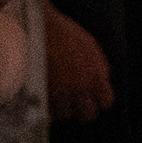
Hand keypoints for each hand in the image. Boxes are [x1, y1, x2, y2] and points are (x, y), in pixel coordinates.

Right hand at [44, 8, 115, 122]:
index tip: (89, 99)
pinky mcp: (42, 96)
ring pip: (65, 116)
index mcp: (96, 74)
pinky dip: (44, 108)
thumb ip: (97, 67)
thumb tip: (100, 83)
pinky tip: (42, 96)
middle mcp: (81, 87)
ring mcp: (61, 94)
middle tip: (71, 102)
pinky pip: (46, 112)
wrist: (35, 27)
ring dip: (60, 109)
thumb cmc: (60, 32)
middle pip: (88, 115)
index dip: (97, 102)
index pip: (106, 103)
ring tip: (53, 96)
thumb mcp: (88, 46)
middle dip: (80, 110)